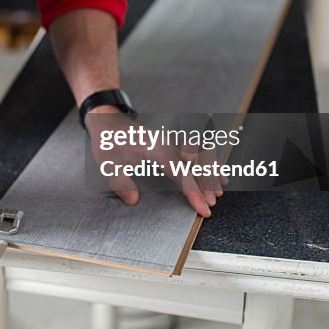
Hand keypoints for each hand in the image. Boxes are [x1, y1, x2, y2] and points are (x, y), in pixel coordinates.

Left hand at [85, 108, 224, 216]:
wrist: (107, 122)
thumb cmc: (108, 142)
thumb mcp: (107, 163)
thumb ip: (119, 181)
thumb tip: (132, 199)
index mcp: (154, 149)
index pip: (181, 173)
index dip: (194, 191)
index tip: (203, 207)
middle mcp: (166, 144)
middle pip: (195, 164)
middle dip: (207, 184)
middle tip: (213, 203)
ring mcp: (170, 142)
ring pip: (198, 156)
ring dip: (210, 172)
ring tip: (221, 189)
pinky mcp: (170, 144)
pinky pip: (195, 152)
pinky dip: (207, 162)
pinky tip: (217, 172)